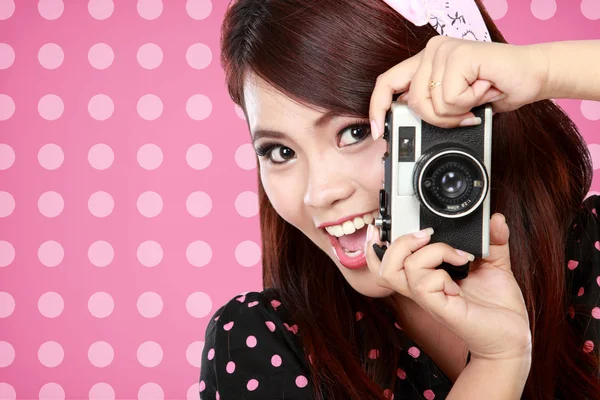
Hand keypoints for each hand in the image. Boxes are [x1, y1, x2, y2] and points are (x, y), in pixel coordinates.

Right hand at [364, 214, 531, 360]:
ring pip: (400, 270)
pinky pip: (423, 285)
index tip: (383, 229)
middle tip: (428, 236)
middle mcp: (422, 287)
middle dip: (401, 241)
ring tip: (455, 255)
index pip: (386, 262)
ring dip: (429, 253)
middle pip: (384, 265)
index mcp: (426, 275)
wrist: (513, 335)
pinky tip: (459, 280)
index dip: (375, 245)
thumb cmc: (497, 305)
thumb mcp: (495, 263)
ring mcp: (429, 299)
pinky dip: (440, 275)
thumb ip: (493, 239)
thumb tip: (496, 219)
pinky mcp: (440, 309)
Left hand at [369, 35, 548, 132]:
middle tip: (464, 114)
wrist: (533, 76)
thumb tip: (408, 123)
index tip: (378, 131)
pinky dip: (471, 102)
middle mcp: (430, 51)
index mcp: (425, 62)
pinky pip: (451, 98)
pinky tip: (485, 88)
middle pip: (412, 103)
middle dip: (439, 120)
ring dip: (458, 111)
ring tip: (477, 97)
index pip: (387, 83)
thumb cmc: (496, 89)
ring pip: (431, 104)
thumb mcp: (455, 104)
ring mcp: (442, 50)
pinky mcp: (457, 55)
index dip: (377, 108)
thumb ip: (431, 106)